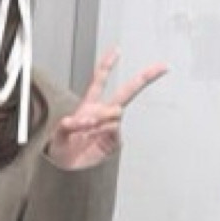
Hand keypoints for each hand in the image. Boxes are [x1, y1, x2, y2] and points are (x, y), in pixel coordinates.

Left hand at [46, 48, 166, 169]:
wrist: (66, 169)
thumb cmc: (62, 149)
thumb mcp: (59, 134)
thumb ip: (70, 124)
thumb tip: (85, 119)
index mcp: (89, 106)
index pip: (99, 81)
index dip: (107, 65)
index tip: (117, 51)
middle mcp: (102, 114)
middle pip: (126, 92)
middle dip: (144, 78)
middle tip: (160, 68)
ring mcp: (110, 127)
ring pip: (116, 112)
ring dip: (101, 117)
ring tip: (88, 128)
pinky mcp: (114, 141)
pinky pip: (114, 129)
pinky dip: (104, 131)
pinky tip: (94, 136)